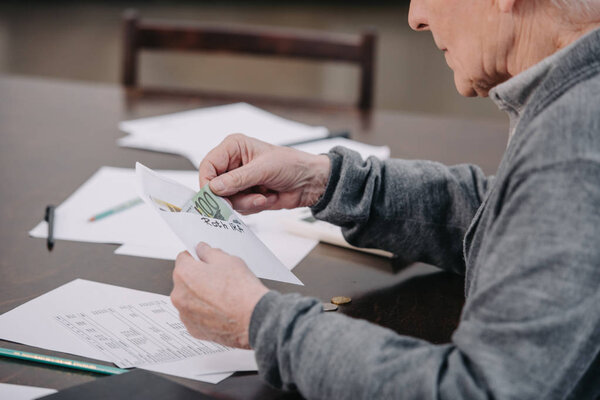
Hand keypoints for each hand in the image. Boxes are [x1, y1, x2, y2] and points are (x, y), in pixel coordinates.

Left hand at [170, 242, 268, 348]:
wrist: (254, 318)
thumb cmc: (242, 291)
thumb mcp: (228, 260)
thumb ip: (209, 252)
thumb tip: (202, 250)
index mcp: (184, 274)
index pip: (183, 258)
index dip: (197, 257)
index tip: (205, 260)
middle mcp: (179, 295)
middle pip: (184, 280)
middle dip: (198, 277)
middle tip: (218, 279)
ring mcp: (185, 314)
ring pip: (189, 299)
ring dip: (199, 296)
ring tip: (222, 297)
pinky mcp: (194, 329)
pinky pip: (195, 316)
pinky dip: (204, 312)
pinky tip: (220, 309)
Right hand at [199, 133, 330, 213]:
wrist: (310, 182)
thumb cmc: (291, 165)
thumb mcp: (263, 169)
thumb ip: (237, 179)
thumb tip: (214, 187)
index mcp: (233, 147)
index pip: (208, 166)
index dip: (208, 182)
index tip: (215, 196)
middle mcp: (233, 164)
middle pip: (214, 186)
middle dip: (231, 196)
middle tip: (246, 199)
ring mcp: (239, 181)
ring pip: (226, 200)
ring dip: (246, 202)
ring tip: (263, 196)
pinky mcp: (246, 195)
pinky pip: (239, 207)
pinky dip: (253, 206)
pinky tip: (267, 198)